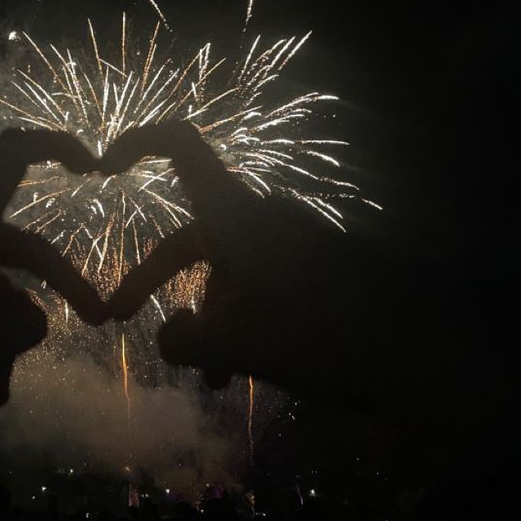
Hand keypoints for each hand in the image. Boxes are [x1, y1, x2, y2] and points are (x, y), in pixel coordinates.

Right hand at [101, 122, 426, 423]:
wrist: (416, 352)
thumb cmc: (318, 337)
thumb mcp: (239, 346)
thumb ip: (187, 341)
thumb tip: (165, 336)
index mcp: (236, 219)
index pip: (182, 148)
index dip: (139, 143)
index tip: (104, 166)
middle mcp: (259, 221)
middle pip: (189, 238)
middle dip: (153, 281)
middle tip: (119, 319)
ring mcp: (288, 245)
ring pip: (224, 273)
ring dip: (205, 318)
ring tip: (205, 377)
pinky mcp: (311, 270)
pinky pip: (256, 285)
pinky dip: (236, 319)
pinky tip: (237, 370)